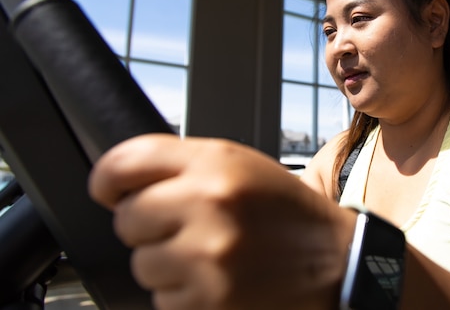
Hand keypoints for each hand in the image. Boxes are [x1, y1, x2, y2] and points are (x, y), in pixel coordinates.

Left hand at [89, 134, 355, 309]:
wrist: (335, 262)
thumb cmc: (285, 213)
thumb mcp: (241, 167)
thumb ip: (183, 166)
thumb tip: (120, 186)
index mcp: (216, 163)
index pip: (127, 161)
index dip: (107, 178)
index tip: (108, 191)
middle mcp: (208, 203)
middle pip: (127, 218)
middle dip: (148, 226)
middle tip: (187, 228)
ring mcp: (207, 256)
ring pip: (142, 263)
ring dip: (167, 264)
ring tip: (211, 257)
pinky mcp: (208, 301)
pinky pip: (161, 298)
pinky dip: (183, 293)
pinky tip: (218, 281)